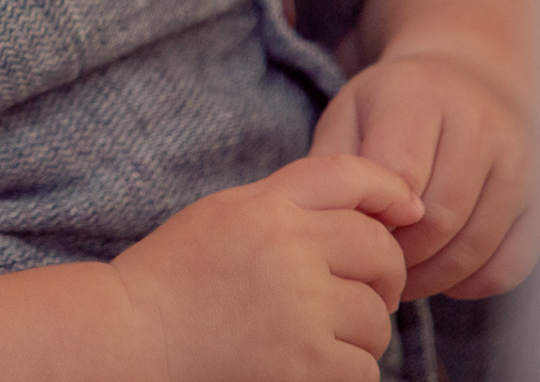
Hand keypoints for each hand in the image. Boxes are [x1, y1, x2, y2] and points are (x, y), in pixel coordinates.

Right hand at [111, 155, 421, 381]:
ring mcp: (299, 309)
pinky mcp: (304, 365)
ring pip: (376, 320)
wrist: (131, 335)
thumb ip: (290, 200)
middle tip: (362, 295)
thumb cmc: (176, 276)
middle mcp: (289, 249)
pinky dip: (346, 372)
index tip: (408, 211)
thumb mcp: (226, 213)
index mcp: (266, 207)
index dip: (390, 190)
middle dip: (382, 277)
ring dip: (359, 333)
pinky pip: (364, 369)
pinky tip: (309, 367)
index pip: (350, 177)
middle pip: (380, 251)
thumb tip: (379, 205)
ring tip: (316, 336)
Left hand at [311, 51, 539, 299]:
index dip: (376, 216)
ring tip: (402, 276)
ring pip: (476, 247)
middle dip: (400, 254)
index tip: (357, 229)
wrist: (471, 79)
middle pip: (440, 218)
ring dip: (432, 277)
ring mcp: (522, 161)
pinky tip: (443, 274)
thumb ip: (333, 164)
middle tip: (375, 265)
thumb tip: (331, 222)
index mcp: (421, 95)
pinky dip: (471, 284)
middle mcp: (481, 123)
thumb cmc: (396, 107)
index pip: (401, 173)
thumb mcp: (350, 114)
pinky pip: (510, 265)